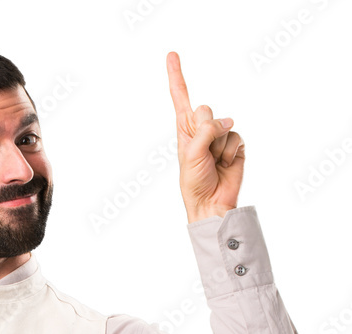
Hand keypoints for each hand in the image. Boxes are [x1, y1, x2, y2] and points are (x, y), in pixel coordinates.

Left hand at [166, 51, 244, 220]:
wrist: (211, 203)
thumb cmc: (194, 182)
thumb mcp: (191, 154)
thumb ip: (205, 131)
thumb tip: (226, 121)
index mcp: (185, 130)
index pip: (180, 98)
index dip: (176, 76)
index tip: (171, 55)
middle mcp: (202, 129)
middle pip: (206, 110)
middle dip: (206, 130)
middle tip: (204, 153)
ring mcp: (219, 136)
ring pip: (224, 125)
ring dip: (218, 147)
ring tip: (214, 163)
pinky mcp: (235, 144)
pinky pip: (236, 137)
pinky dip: (231, 152)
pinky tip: (225, 164)